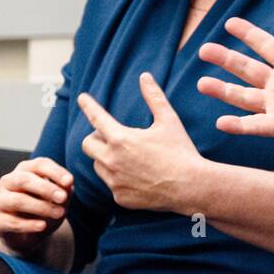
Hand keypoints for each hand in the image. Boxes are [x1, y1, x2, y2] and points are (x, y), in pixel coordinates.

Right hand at [0, 156, 73, 258]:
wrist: (30, 234)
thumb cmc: (46, 208)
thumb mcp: (59, 200)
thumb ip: (64, 190)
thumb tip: (68, 184)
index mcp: (26, 170)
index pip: (39, 164)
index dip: (54, 172)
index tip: (69, 181)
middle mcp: (9, 181)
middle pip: (24, 179)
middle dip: (46, 188)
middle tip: (63, 198)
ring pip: (18, 200)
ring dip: (41, 207)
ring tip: (59, 213)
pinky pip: (10, 221)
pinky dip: (29, 224)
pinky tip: (42, 226)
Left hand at [76, 73, 202, 213]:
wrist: (191, 186)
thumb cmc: (181, 151)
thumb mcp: (168, 120)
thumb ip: (154, 97)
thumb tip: (145, 77)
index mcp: (121, 139)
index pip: (96, 118)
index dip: (88, 106)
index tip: (82, 98)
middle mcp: (112, 160)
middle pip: (88, 144)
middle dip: (96, 137)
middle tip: (112, 135)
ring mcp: (114, 181)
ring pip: (98, 165)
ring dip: (106, 158)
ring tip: (129, 157)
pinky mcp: (120, 197)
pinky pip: (111, 184)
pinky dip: (118, 177)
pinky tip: (137, 176)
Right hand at [196, 0, 273, 154]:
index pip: (266, 46)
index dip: (249, 34)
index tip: (230, 22)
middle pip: (247, 69)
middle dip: (226, 59)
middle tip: (203, 49)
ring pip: (244, 97)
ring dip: (223, 90)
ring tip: (201, 83)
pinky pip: (256, 125)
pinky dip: (239, 125)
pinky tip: (220, 121)